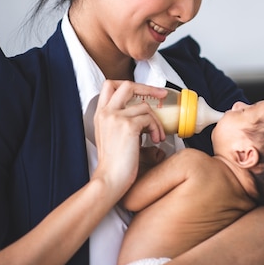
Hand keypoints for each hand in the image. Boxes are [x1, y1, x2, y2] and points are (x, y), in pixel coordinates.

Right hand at [91, 80, 166, 197]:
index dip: (130, 85)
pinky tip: (155, 141)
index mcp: (100, 114)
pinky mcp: (128, 126)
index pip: (110, 85)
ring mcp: (116, 117)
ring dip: (156, 121)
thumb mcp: (112, 136)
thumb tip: (143, 114)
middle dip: (148, 88)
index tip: (146, 91)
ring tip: (157, 136)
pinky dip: (156, 129)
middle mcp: (106, 112)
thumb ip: (121, 121)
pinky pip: (149, 119)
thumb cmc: (115, 163)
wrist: (110, 179)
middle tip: (162, 95)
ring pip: (144, 106)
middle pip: (127, 85)